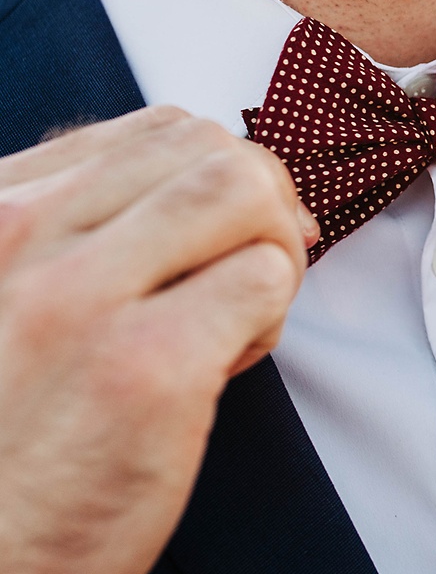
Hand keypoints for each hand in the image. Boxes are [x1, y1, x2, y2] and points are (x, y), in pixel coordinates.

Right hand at [0, 107, 317, 573]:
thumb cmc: (3, 443)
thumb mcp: (8, 301)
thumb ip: (83, 232)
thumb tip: (219, 179)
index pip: (156, 130)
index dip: (221, 175)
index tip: (226, 236)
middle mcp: (27, 235)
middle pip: (210, 148)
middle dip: (261, 204)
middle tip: (250, 274)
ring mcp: (83, 296)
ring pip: (245, 191)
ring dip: (271, 249)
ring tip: (238, 316)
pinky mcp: (146, 367)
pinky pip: (264, 278)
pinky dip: (271, 314)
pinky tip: (227, 363)